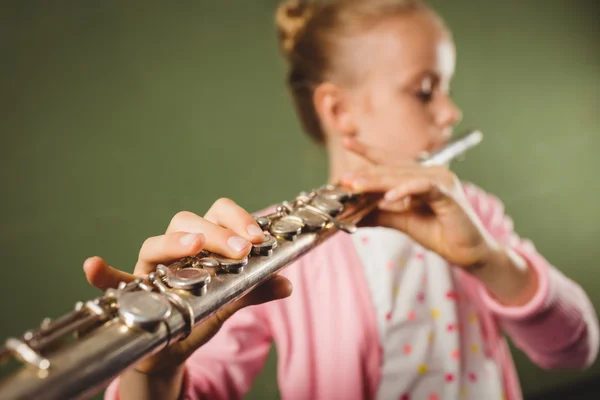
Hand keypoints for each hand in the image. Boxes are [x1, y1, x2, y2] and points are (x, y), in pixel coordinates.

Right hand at [83, 198, 291, 374]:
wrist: (173, 350)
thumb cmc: (199, 316)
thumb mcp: (230, 302)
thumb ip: (255, 290)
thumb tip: (286, 283)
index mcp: (203, 244)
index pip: (218, 214)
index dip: (238, 219)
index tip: (258, 238)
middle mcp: (175, 249)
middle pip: (188, 222)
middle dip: (217, 232)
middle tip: (241, 250)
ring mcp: (151, 269)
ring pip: (155, 243)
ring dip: (174, 242)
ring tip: (194, 245)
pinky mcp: (131, 292)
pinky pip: (113, 280)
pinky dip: (104, 274)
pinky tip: (94, 267)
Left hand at [340, 136, 498, 269]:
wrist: (468, 252)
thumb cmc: (439, 233)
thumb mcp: (401, 221)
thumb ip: (378, 213)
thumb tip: (352, 213)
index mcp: (420, 176)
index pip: (390, 160)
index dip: (368, 151)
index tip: (346, 141)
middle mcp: (431, 172)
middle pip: (391, 170)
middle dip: (365, 174)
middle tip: (343, 179)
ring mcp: (441, 181)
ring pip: (403, 177)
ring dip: (377, 181)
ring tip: (356, 186)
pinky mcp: (448, 195)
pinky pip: (423, 188)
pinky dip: (405, 191)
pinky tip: (388, 197)